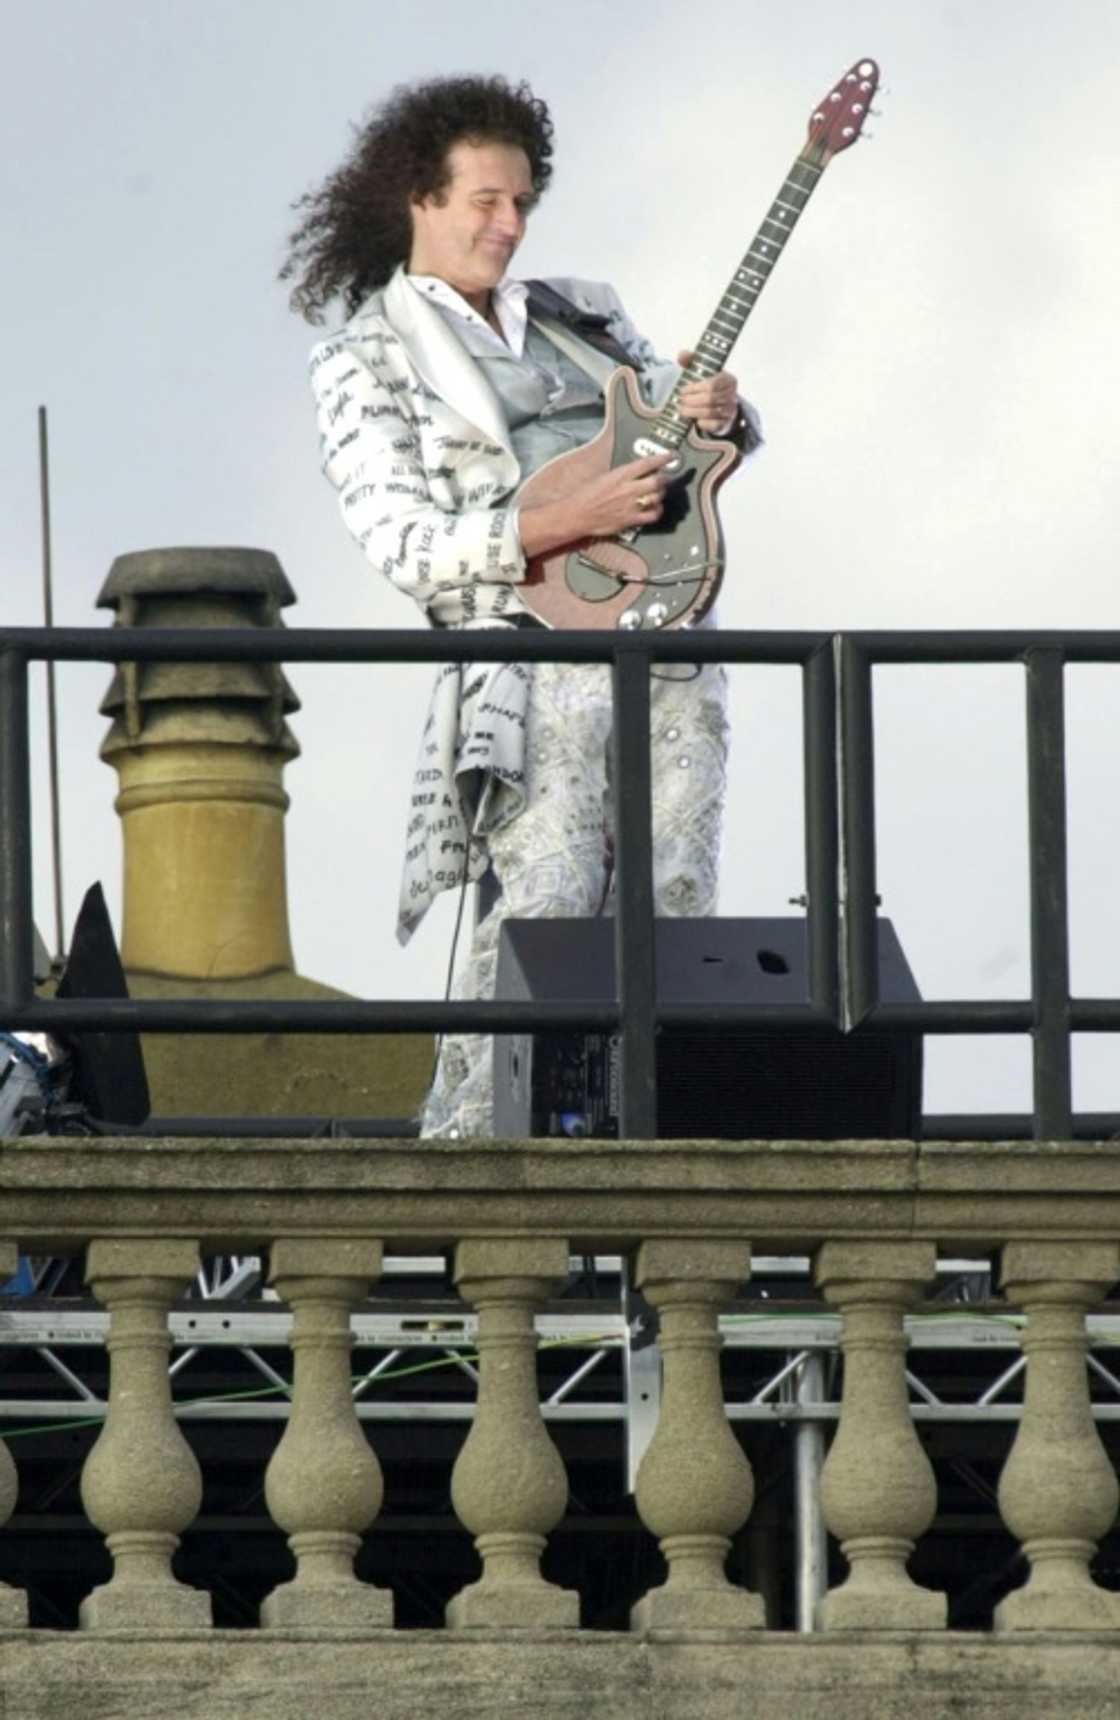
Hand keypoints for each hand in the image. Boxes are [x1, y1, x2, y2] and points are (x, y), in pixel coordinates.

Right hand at [519, 452, 673, 564]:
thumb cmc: (586, 494)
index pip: (648, 463)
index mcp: (621, 475)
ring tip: (658, 493)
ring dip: (661, 494)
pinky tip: (655, 508)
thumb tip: (638, 472)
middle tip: (664, 478)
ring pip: (658, 497)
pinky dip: (658, 510)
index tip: (673, 456)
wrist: (577, 515)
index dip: (663, 458)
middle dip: (664, 479)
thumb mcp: (604, 476)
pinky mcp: (631, 520)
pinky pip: (653, 515)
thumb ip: (623, 475)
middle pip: (658, 481)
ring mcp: (631, 506)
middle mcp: (629, 489)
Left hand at [676, 351, 738, 433]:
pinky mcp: (725, 423)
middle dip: (692, 401)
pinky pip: (713, 424)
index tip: (683, 390)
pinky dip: (702, 422)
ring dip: (693, 412)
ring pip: (710, 412)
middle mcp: (732, 394)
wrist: (721, 404)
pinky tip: (694, 419)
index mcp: (729, 379)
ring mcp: (730, 410)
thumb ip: (692, 361)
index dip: (694, 388)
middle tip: (680, 401)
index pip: (711, 384)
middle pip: (710, 399)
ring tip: (682, 410)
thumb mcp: (702, 370)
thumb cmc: (709, 384)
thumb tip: (681, 355)